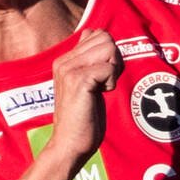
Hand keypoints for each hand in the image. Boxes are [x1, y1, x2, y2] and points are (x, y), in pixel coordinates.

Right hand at [42, 29, 120, 169]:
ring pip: (109, 48)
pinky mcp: (78, 80)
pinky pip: (109, 68)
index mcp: (65, 60)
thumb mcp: (86, 84)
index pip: (98, 34)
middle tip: (105, 82)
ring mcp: (69, 70)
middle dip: (115, 60)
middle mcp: (64, 61)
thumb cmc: (82, 119)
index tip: (104, 75)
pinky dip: (111, 82)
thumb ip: (90, 61)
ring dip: (114, 69)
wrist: (69, 144)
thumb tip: (97, 35)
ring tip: (102, 87)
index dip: (110, 53)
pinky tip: (100, 95)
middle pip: (106, 38)